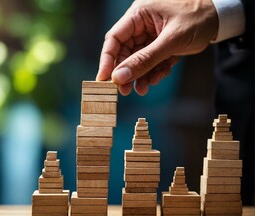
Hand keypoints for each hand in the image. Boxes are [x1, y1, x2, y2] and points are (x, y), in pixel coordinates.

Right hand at [96, 0, 217, 95]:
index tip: (104, 79)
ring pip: (137, 60)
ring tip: (141, 90)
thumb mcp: (171, 40)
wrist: (221, 18)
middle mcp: (141, 25)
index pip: (115, 38)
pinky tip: (155, 79)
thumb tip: (120, 76)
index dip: (107, 59)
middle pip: (124, 52)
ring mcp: (151, 37)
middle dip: (125, 72)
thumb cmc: (198, 18)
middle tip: (124, 90)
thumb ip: (145, 59)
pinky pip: (151, 62)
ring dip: (139, 76)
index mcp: (139, 15)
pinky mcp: (161, 47)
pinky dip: (153, 72)